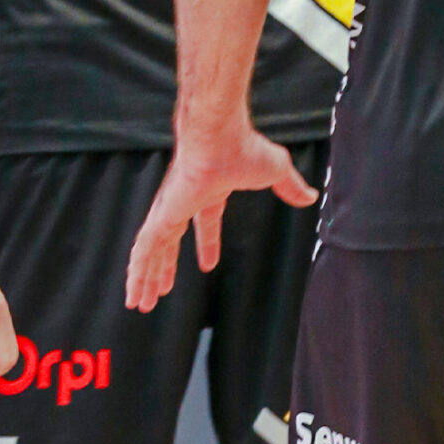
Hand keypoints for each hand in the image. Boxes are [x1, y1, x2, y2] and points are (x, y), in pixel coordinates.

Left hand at [126, 124, 318, 311]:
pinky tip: (133, 290)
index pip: (205, 223)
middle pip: (169, 243)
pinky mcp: (160, 216)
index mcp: (210, 192)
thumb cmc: (245, 150)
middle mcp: (185, 202)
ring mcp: (169, 210)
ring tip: (140, 304)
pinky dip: (137, 270)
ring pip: (152, 252)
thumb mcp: (277, 173)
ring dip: (146, 278)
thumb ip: (290, 187)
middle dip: (165, 268)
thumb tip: (311, 196)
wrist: (220, 139)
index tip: (207, 264)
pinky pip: (143, 249)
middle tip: (161, 291)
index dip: (207, 244)